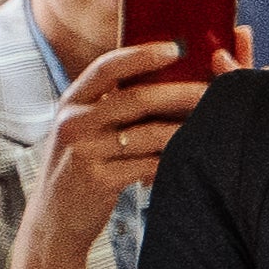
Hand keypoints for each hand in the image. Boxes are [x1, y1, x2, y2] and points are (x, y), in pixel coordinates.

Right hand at [17, 40, 216, 267]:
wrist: (53, 221)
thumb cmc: (82, 167)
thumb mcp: (86, 129)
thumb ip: (115, 102)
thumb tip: (166, 69)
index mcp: (73, 101)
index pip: (107, 67)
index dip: (142, 54)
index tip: (177, 47)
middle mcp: (73, 122)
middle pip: (137, 98)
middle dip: (182, 92)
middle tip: (215, 89)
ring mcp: (83, 151)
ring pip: (149, 134)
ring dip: (186, 129)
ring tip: (214, 123)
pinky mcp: (97, 180)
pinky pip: (148, 165)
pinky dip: (173, 160)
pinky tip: (192, 158)